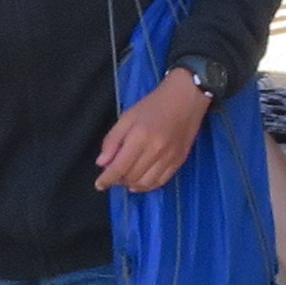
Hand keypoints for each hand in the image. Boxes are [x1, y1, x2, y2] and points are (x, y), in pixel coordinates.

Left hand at [96, 69, 208, 194]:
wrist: (186, 98)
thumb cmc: (153, 105)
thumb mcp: (127, 117)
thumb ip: (112, 140)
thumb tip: (102, 163)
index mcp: (140, 137)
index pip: (119, 167)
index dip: (107, 179)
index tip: (99, 184)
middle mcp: (155, 151)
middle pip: (132, 177)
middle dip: (118, 180)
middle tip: (113, 175)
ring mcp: (169, 158)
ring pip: (146, 183)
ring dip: (132, 185)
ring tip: (126, 179)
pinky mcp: (179, 161)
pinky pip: (161, 182)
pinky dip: (148, 185)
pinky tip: (141, 181)